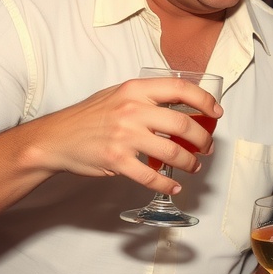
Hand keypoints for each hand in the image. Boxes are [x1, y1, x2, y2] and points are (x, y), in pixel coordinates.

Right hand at [28, 76, 222, 194]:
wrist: (57, 138)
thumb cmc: (89, 116)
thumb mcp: (118, 94)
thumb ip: (146, 97)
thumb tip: (181, 104)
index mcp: (135, 90)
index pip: (180, 88)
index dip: (204, 100)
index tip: (216, 112)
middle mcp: (132, 110)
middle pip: (183, 124)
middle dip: (203, 138)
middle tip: (207, 147)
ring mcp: (125, 136)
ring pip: (173, 152)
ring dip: (190, 162)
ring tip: (193, 166)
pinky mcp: (118, 160)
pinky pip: (151, 176)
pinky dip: (167, 184)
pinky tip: (173, 185)